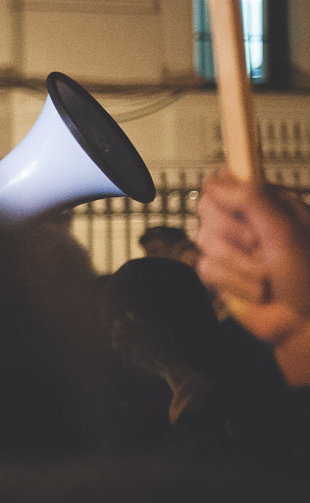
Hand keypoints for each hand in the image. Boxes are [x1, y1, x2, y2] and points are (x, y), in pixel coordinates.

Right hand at [197, 172, 309, 327]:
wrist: (302, 321)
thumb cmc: (307, 278)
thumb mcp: (285, 232)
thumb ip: (252, 201)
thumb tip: (216, 181)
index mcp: (266, 204)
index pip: (223, 183)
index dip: (227, 199)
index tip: (245, 217)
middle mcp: (246, 222)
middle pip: (207, 210)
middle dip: (233, 235)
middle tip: (259, 247)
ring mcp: (231, 247)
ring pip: (204, 240)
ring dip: (238, 264)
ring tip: (264, 275)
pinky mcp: (220, 272)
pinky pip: (205, 268)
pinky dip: (232, 282)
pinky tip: (253, 288)